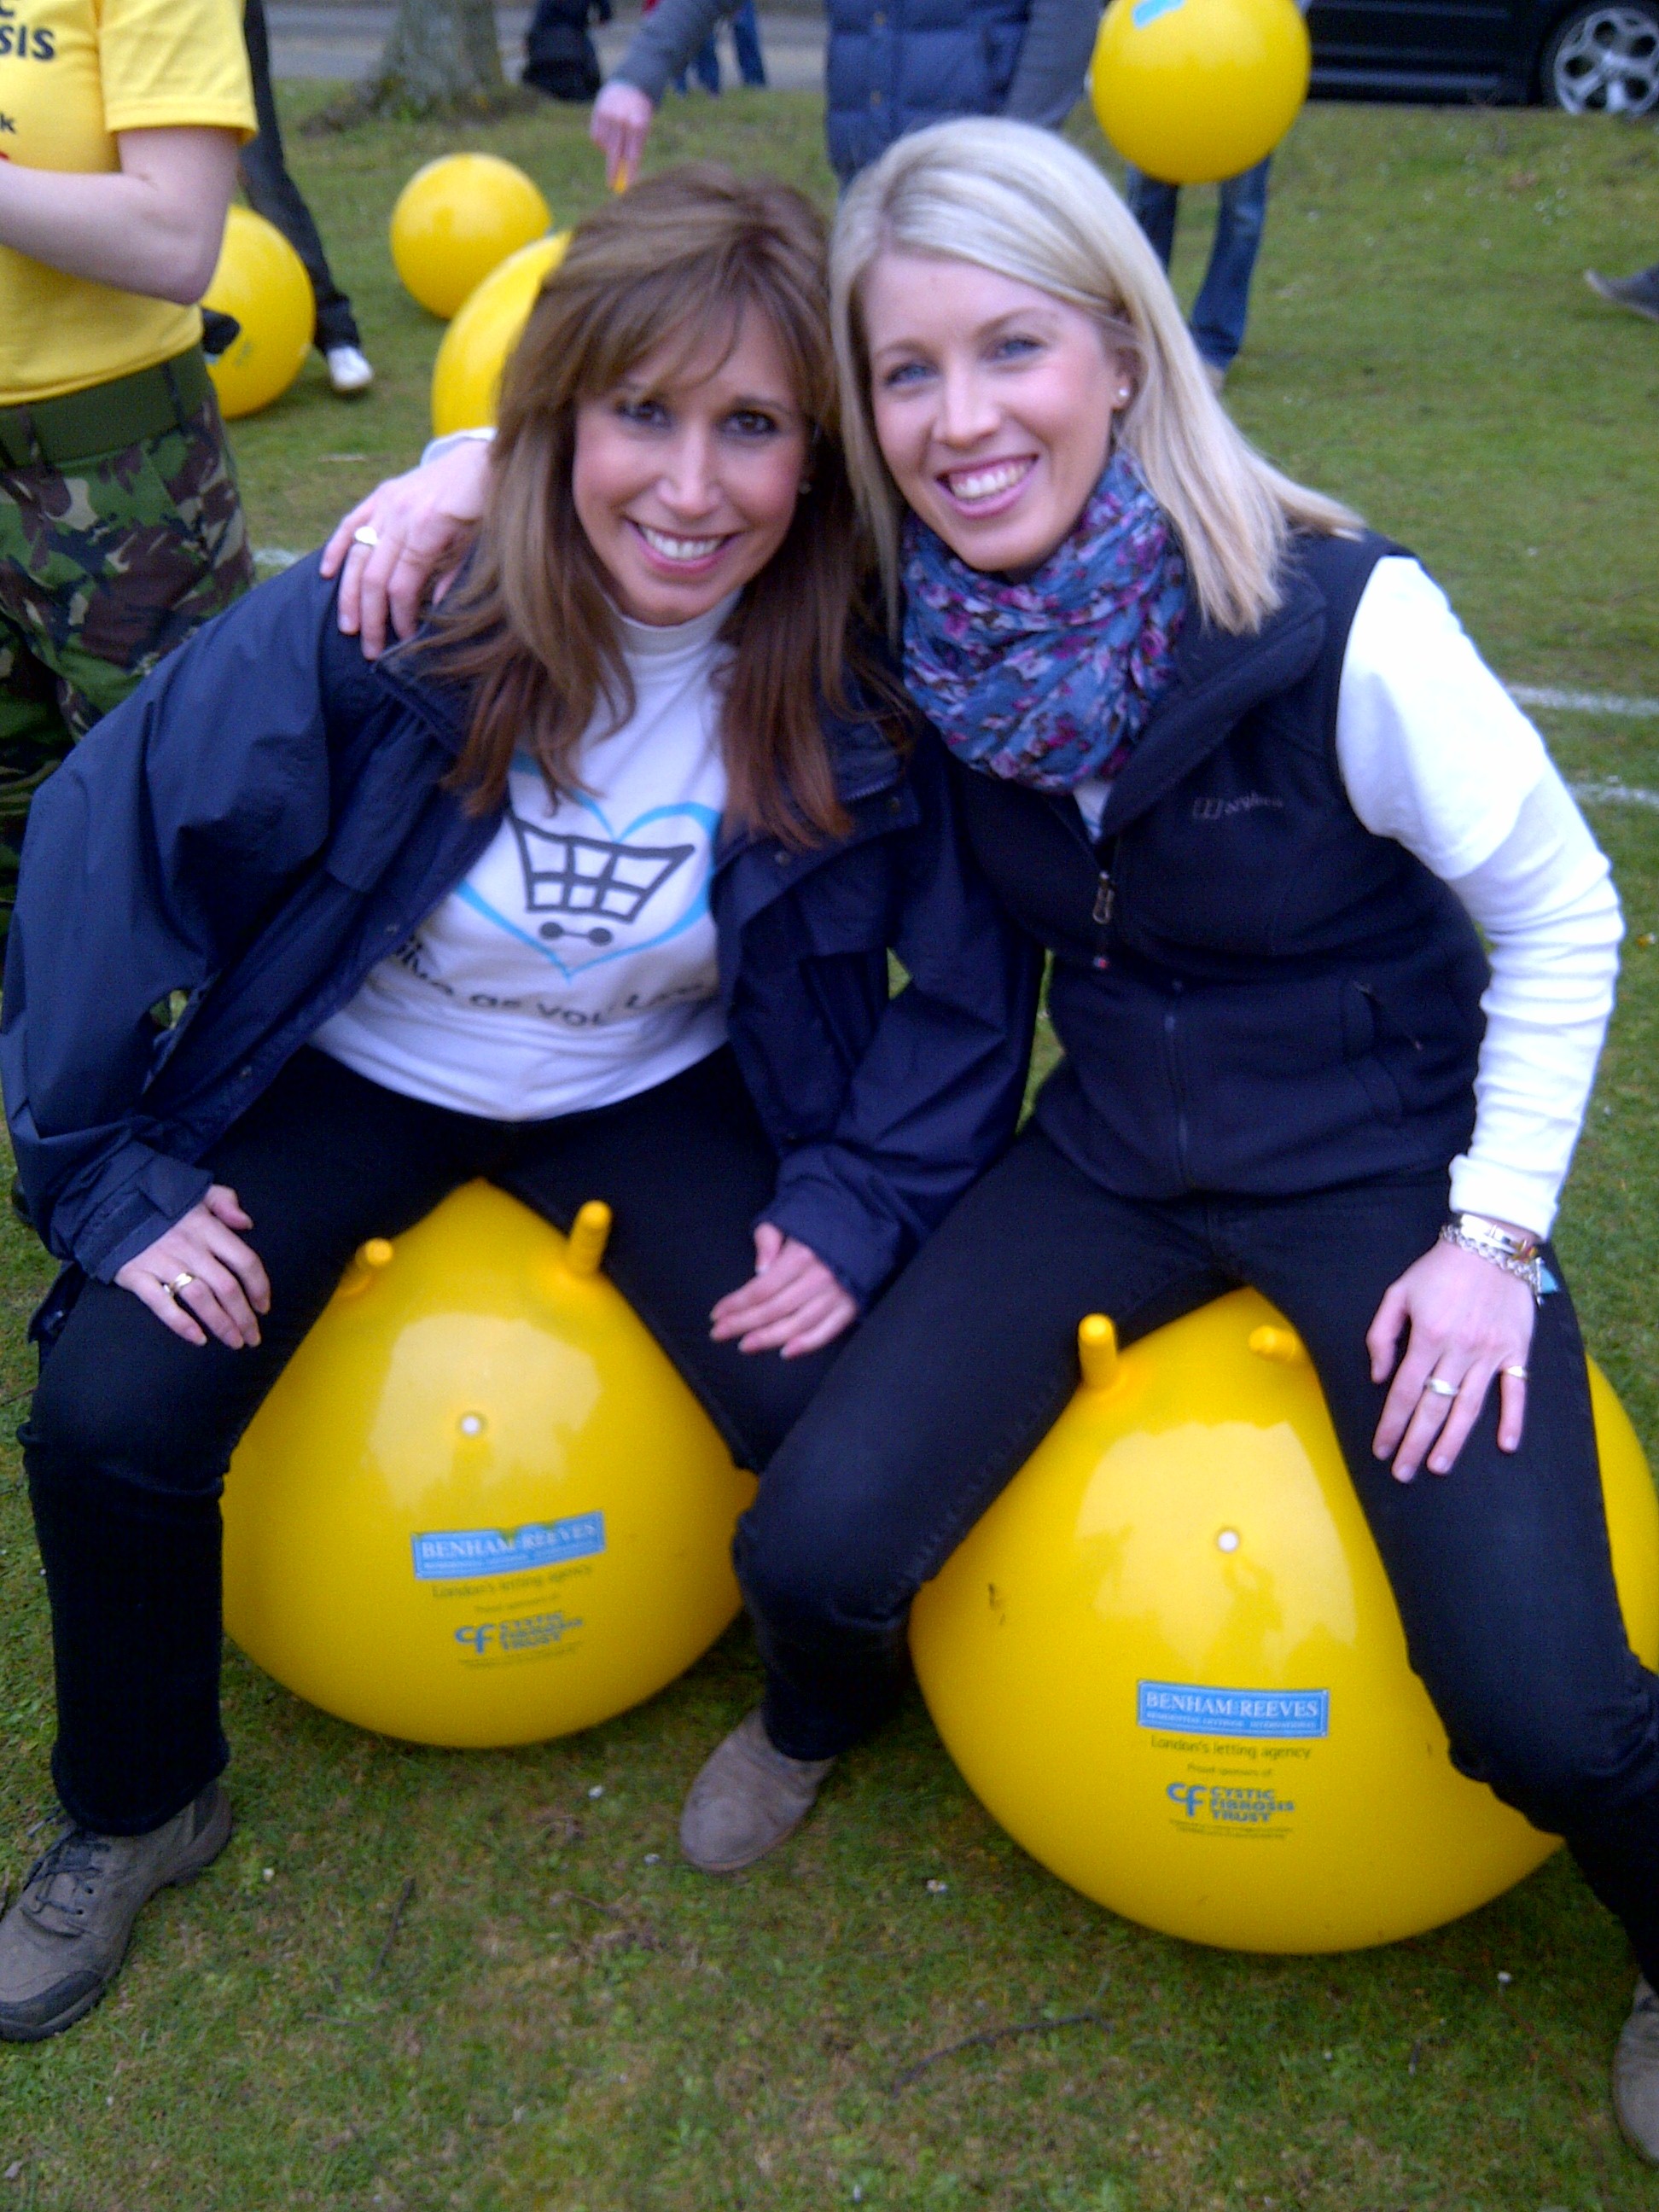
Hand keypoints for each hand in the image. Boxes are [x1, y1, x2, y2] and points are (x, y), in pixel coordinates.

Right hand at [114, 1186, 271, 1349]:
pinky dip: (181, 1324)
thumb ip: (226, 1202)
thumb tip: (247, 1223)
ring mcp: (162, 1262)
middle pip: (226, 1287)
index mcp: (207, 1227)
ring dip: (221, 1324)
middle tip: (253, 1338)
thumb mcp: (197, 1190)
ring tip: (234, 1342)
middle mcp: (189, 1247)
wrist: (108, 1200)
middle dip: (244, 1317)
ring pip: (200, 1299)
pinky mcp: (136, 1275)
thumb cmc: (159, 1200)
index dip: (259, 1287)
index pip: (244, 1260)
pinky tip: (198, 1339)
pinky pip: (162, 1304)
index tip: (264, 1307)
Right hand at [319, 438, 491, 657]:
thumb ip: (452, 576)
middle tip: (370, 649)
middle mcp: (400, 516)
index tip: (404, 639)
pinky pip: (351, 523)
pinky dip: (336, 549)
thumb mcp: (479, 544)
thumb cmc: (486, 505)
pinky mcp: (381, 495)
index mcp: (428, 529)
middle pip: (375, 577)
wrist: (484, 459)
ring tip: (348, 625)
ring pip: (357, 555)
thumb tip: (429, 610)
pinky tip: (326, 574)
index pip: (402, 586)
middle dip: (371, 617)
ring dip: (349, 594)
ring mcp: (387, 503)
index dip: (399, 617)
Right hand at [589, 81, 653, 190]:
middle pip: (616, 152)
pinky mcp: (598, 112)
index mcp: (638, 124)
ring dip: (609, 150)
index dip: (630, 171)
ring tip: (618, 139)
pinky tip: (609, 131)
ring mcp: (609, 115)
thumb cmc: (640, 113)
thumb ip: (634, 148)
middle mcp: (622, 119)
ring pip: (605, 146)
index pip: (633, 154)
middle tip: (611, 185)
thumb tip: (624, 174)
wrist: (630, 84)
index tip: (627, 186)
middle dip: (613, 171)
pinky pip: (596, 137)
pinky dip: (601, 141)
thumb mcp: (643, 128)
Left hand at [709, 1223, 857, 1358]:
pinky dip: (807, 1344)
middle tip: (719, 1334)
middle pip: (774, 1309)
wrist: (865, 1222)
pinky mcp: (851, 1307)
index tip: (717, 1314)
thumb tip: (760, 1267)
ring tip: (745, 1345)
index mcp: (801, 1256)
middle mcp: (819, 1278)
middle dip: (743, 1323)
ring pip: (797, 1324)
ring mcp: (837, 1295)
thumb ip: (769, 1238)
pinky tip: (785, 1352)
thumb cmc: (820, 1223)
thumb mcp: (789, 1219)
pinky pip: (827, 1331)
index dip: (736, 1303)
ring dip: (769, 1338)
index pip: (761, 1288)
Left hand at [1367, 1235, 1536, 1481]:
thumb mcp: (1397, 1293)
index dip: (1391, 1424)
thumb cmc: (1438, 1270)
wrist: (1490, 1244)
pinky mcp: (1516, 1350)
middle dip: (1414, 1443)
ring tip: (1437, 1466)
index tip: (1380, 1449)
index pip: (1405, 1392)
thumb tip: (1378, 1377)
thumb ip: (1382, 1335)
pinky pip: (1515, 1390)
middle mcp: (1458, 1350)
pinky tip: (1506, 1446)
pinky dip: (1513, 1419)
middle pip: (1433, 1407)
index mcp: (1426, 1337)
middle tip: (1402, 1473)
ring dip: (1452, 1440)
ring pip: (1469, 1406)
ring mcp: (1490, 1353)